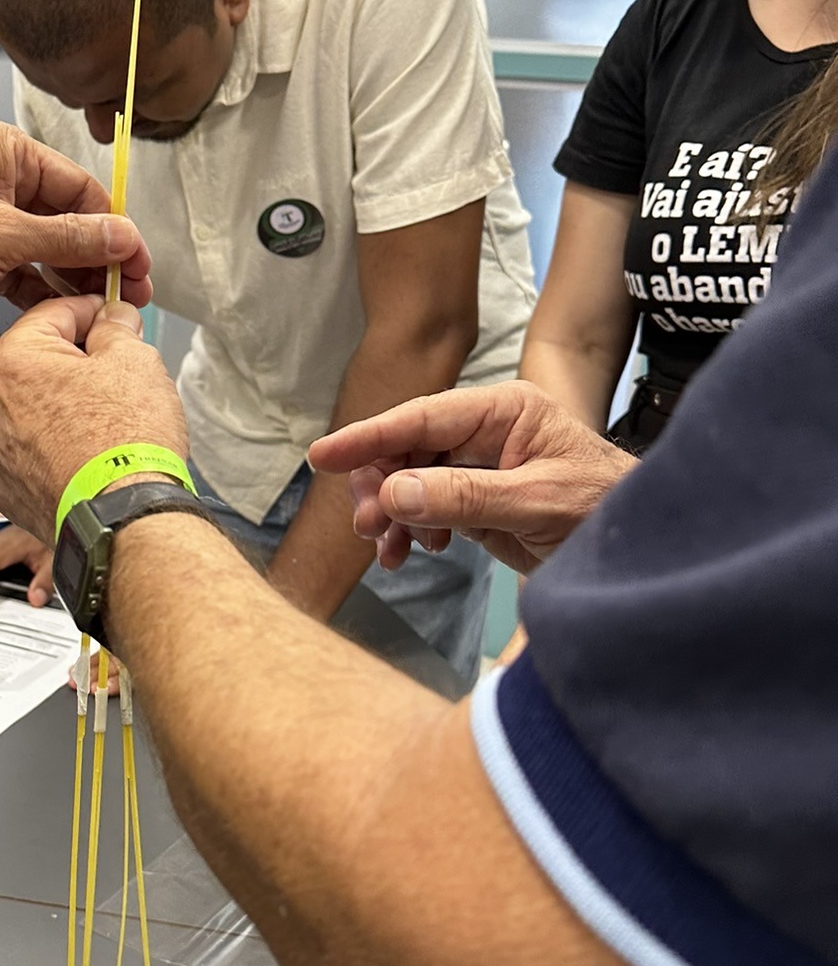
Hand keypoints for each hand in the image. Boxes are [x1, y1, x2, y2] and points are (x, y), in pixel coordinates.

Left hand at [0, 118, 153, 333]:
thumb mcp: (2, 236)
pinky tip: (63, 309)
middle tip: (128, 291)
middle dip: (98, 256)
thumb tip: (120, 237)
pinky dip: (41, 289)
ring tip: (105, 307)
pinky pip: (20, 270)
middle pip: (66, 219)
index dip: (113, 227)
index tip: (137, 261)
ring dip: (73, 277)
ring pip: (45, 248)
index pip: (79, 187)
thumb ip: (68, 239)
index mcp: (4, 152)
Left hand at [0, 296, 186, 542]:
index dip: (94, 311)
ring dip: (60, 406)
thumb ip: (116, 327)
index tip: (114, 320)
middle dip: (76, 363)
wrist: (123, 519)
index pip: (55, 313)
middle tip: (118, 376)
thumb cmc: (126, 444)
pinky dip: (43, 449)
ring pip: (29, 407)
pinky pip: (20, 453)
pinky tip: (74, 452)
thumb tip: (112, 318)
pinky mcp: (2, 487)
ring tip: (104, 422)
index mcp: (12, 359)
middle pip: (37, 362)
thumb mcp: (135, 360)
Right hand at [307, 381, 634, 577]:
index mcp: (505, 411)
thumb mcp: (535, 502)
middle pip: (409, 449)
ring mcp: (481, 467)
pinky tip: (410, 554)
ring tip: (386, 550)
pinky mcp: (480, 502)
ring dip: (392, 515)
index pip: (423, 417)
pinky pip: (428, 509)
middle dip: (380, 486)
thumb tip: (392, 493)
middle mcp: (488, 433)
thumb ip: (463, 497)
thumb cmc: (605, 510)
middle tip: (365, 525)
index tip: (324, 456)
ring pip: (412, 482)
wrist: (642, 551)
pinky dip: (411, 532)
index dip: (369, 437)